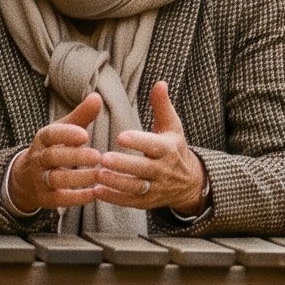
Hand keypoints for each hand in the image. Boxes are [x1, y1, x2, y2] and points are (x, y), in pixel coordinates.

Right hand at [6, 93, 108, 211]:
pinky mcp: (45, 198)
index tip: (85, 135)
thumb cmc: (53, 148)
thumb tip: (97, 96)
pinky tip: (94, 194)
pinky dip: (75, 197)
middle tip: (97, 156)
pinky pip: (58, 199)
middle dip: (74, 157)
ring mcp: (39, 179)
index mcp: (43, 139)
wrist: (26, 179)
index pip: (50, 135)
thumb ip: (81, 116)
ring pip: (55, 179)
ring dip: (77, 178)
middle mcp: (38, 159)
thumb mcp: (63, 131)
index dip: (66, 134)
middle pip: (53, 157)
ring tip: (99, 174)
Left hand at [96, 81, 207, 215]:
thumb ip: (162, 105)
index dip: (138, 141)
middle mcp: (163, 170)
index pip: (153, 145)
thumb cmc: (173, 147)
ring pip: (136, 188)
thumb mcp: (172, 126)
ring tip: (96, 174)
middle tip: (102, 157)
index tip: (120, 136)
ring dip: (116, 182)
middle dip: (123, 165)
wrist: (188, 182)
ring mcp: (156, 188)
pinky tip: (97, 191)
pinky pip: (130, 202)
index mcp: (168, 149)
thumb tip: (160, 83)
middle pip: (143, 169)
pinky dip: (114, 198)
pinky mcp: (147, 202)